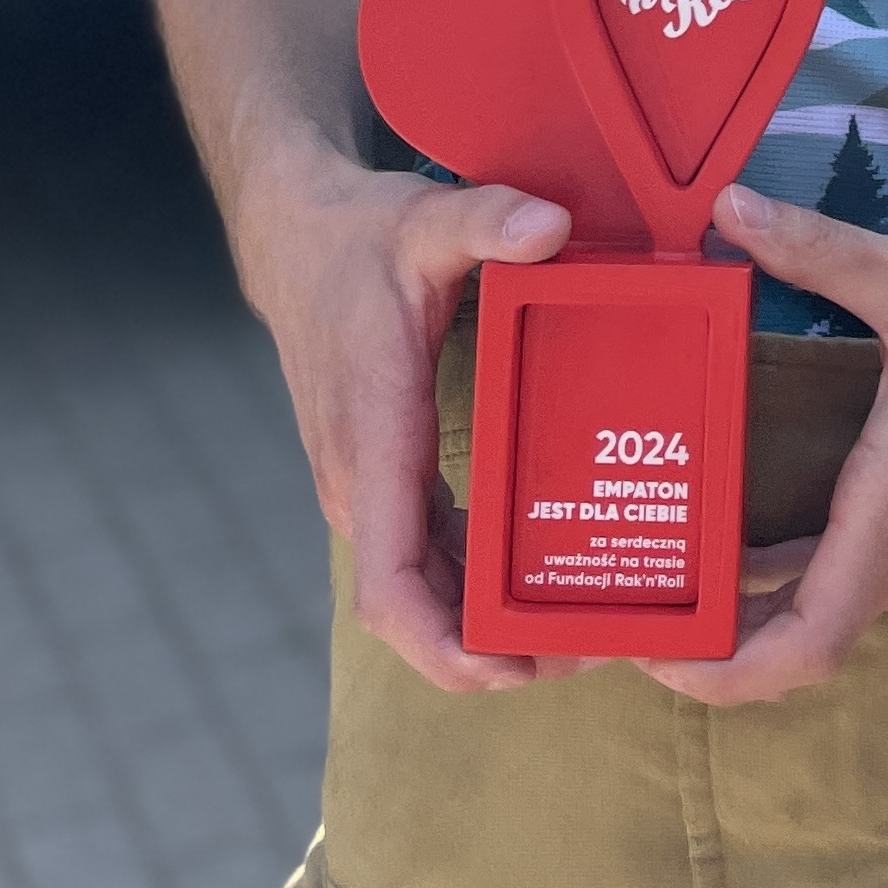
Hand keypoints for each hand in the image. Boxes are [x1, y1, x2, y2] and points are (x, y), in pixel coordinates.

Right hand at [237, 144, 568, 690]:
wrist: (296, 238)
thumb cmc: (359, 241)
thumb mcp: (426, 220)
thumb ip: (487, 219)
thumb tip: (550, 226)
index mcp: (373, 442)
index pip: (390, 587)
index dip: (446, 645)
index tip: (511, 669)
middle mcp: (363, 482)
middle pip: (416, 610)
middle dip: (493, 651)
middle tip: (592, 649)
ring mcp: (368, 486)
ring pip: (420, 591)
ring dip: (486, 626)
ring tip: (580, 629)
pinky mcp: (382, 476)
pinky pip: (424, 555)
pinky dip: (471, 583)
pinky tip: (531, 581)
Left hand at [638, 184, 887, 707]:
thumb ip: (817, 248)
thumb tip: (729, 204)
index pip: (809, 640)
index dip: (726, 670)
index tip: (655, 653)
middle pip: (803, 644)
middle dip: (714, 646)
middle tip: (626, 609)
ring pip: (829, 615)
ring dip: (752, 617)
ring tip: (667, 577)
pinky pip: (854, 582)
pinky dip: (791, 584)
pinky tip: (743, 539)